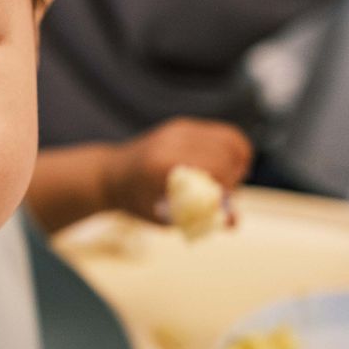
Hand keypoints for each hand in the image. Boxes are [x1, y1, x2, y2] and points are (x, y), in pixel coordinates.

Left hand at [103, 117, 253, 222]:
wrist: (111, 174)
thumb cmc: (138, 200)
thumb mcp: (164, 217)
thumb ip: (199, 218)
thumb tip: (233, 223)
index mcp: (163, 164)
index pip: (215, 169)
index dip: (228, 187)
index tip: (223, 202)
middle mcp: (172, 141)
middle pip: (225, 153)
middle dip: (234, 175)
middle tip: (227, 192)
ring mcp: (178, 130)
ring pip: (229, 138)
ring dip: (237, 160)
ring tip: (228, 178)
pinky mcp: (182, 125)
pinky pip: (220, 133)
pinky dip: (230, 149)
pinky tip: (223, 166)